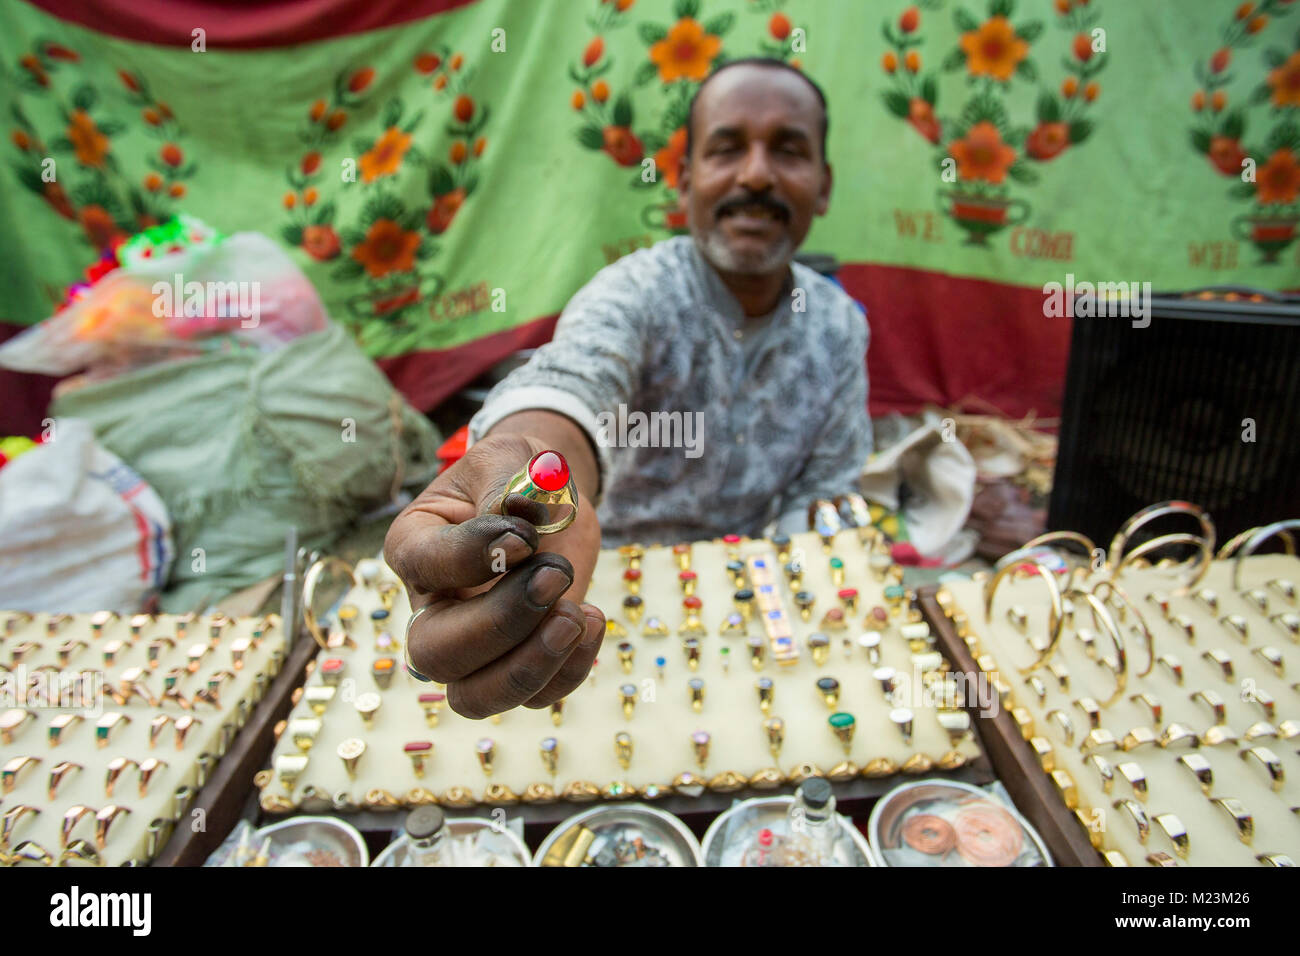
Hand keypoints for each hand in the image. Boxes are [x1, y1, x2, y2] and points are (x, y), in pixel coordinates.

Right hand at [384, 434, 603, 717]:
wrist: (547, 501)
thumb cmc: (518, 476)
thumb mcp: (510, 458)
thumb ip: (507, 486)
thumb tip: (514, 526)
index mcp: (414, 546)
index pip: (424, 565)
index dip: (474, 556)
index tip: (526, 535)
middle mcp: (432, 607)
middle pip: (434, 654)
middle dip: (500, 625)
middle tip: (556, 576)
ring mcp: (472, 646)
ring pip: (474, 698)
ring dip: (531, 668)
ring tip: (579, 615)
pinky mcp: (518, 662)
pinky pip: (533, 698)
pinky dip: (569, 671)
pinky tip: (593, 618)